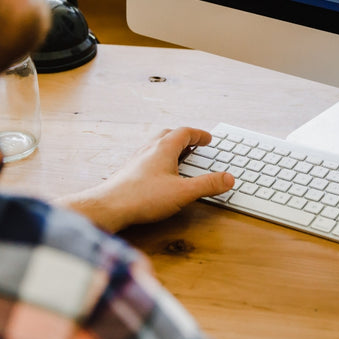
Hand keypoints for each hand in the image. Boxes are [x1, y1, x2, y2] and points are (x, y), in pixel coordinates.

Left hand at [56, 126, 233, 232]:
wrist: (109, 206)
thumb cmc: (143, 197)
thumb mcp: (183, 192)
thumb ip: (207, 185)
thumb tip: (229, 178)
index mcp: (164, 147)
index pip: (185, 132)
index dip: (199, 134)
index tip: (208, 139)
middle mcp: (149, 148)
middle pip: (170, 134)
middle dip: (185, 138)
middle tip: (195, 144)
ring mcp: (137, 158)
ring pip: (157, 145)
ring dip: (171, 147)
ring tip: (179, 157)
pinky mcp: (129, 170)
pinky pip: (148, 156)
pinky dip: (159, 158)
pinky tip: (160, 173)